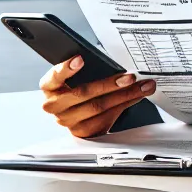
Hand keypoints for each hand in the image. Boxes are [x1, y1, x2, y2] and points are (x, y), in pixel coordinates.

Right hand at [39, 57, 156, 137]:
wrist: (75, 110)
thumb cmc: (77, 86)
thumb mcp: (77, 75)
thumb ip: (89, 68)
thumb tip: (115, 60)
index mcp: (49, 86)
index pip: (54, 77)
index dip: (66, 69)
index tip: (80, 59)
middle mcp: (54, 105)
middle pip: (84, 93)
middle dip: (110, 84)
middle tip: (130, 77)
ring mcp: (67, 120)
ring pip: (99, 107)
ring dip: (125, 96)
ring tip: (142, 87)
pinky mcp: (82, 131)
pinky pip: (106, 118)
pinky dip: (124, 105)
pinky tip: (135, 97)